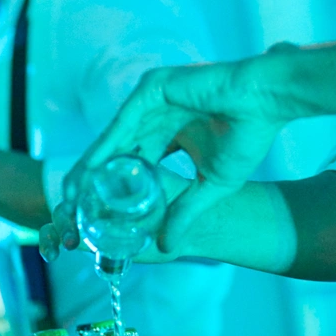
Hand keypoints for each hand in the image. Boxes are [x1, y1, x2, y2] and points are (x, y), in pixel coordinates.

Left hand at [68, 52, 295, 249]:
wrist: (264, 101)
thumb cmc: (247, 135)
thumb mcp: (210, 185)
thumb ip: (185, 212)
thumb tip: (166, 247)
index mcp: (170, 134)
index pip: (133, 163)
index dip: (115, 188)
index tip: (98, 215)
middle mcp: (156, 116)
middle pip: (115, 152)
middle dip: (93, 181)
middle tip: (73, 209)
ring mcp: (152, 101)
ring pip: (113, 139)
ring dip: (91, 167)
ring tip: (71, 194)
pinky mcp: (152, 88)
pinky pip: (123, 122)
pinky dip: (106, 146)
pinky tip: (90, 169)